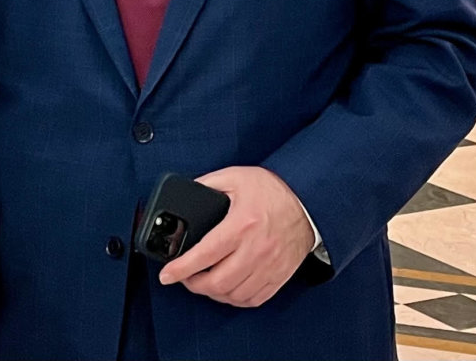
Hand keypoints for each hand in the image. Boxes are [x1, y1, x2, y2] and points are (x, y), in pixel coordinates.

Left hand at [158, 166, 313, 307]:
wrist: (308, 201)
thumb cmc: (272, 190)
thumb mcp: (236, 177)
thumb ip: (208, 184)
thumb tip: (186, 192)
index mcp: (242, 225)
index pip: (205, 254)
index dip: (181, 268)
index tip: (166, 275)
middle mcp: (256, 250)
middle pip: (217, 282)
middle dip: (193, 285)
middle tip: (184, 278)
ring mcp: (269, 266)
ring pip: (234, 294)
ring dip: (213, 293)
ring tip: (203, 283)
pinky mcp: (279, 276)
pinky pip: (254, 299)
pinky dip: (235, 299)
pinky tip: (227, 290)